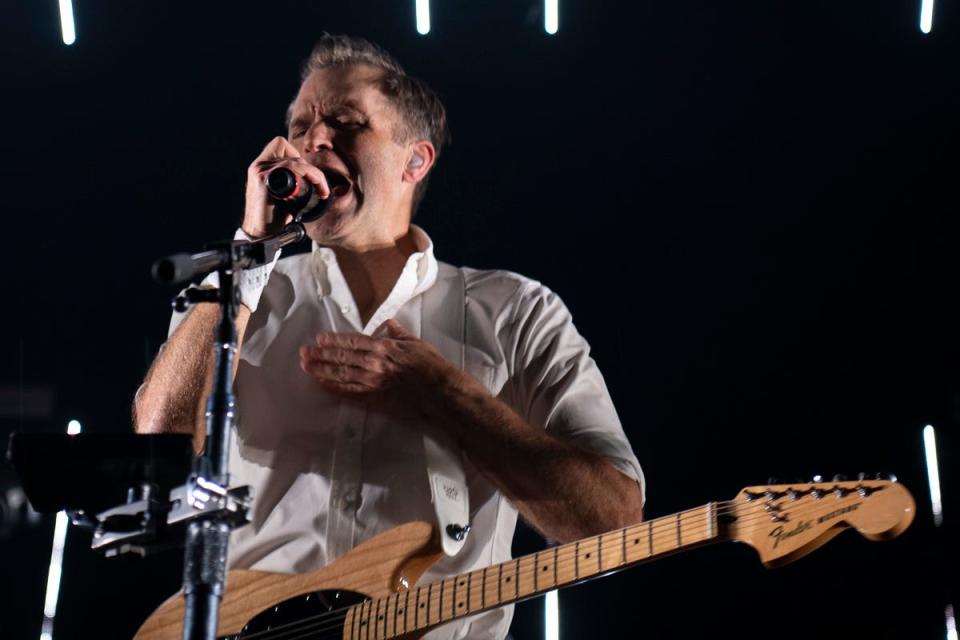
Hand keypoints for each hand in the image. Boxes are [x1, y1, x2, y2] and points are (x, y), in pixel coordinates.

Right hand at [242, 137, 330, 238]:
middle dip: (309, 167)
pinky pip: (292, 167)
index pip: (279, 144)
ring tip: (322, 189)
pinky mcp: (264, 180)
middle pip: (288, 149)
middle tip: (320, 185)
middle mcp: (258, 166)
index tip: (306, 175)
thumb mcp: (282, 195)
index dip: (295, 154)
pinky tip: (316, 188)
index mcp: (261, 167)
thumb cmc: (273, 218)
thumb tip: (310, 179)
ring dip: (314, 174)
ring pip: (295, 160)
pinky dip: (309, 174)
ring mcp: (260, 172)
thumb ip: (290, 182)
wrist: (261, 234)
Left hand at [298, 319, 462, 416]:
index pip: (353, 341)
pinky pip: (349, 392)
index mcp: (384, 347)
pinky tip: (321, 384)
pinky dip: (333, 387)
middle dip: (320, 354)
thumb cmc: (433, 366)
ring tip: (305, 366)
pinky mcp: (375, 398)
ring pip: (341, 374)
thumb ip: (400, 333)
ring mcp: (373, 381)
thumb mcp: (417, 343)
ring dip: (321, 369)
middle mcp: (375, 363)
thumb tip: (389, 324)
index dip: (334, 340)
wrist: (441, 393)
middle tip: (304, 352)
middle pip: (342, 357)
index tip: (319, 338)